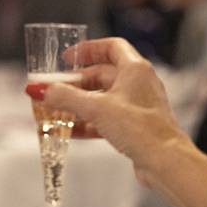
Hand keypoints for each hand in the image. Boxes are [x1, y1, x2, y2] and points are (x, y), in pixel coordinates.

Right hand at [42, 38, 189, 184]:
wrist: (164, 159)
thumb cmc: (140, 128)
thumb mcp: (96, 108)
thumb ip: (66, 97)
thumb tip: (41, 90)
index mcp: (136, 70)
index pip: (112, 47)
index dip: (89, 49)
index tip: (68, 57)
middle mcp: (139, 84)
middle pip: (103, 74)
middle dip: (77, 82)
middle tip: (53, 90)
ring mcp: (138, 106)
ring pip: (103, 98)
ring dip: (79, 104)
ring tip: (55, 110)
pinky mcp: (135, 126)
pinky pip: (107, 119)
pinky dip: (88, 122)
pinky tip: (68, 131)